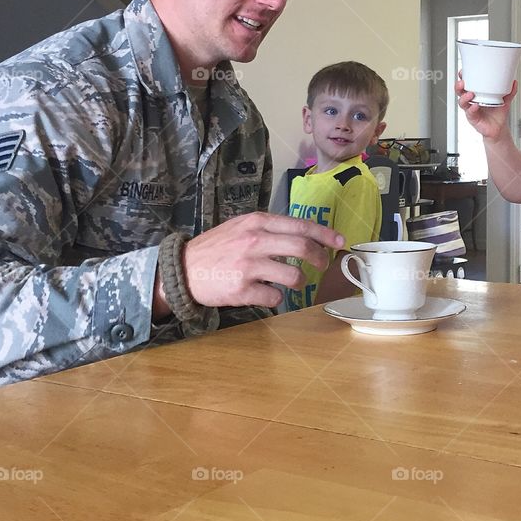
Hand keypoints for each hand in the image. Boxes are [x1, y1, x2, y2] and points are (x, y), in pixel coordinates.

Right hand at [165, 212, 344, 309]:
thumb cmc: (215, 248)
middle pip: (303, 247)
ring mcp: (249, 266)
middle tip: (323, 265)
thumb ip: (268, 228)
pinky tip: (264, 292)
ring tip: (289, 281)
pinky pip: (275, 297)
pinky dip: (275, 298)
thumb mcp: (240, 227)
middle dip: (320, 258)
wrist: (181, 269)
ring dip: (298, 282)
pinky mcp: (242, 290)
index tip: (339, 242)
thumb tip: (304, 235)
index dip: (325, 234)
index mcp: (256, 222)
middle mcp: (254, 241)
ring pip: (293, 276)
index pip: (300, 225)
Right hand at [454, 72, 517, 141]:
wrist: (499, 129)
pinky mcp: (473, 118)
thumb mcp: (505, 100)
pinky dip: (472, 109)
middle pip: (460, 92)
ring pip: (462, 102)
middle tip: (462, 82)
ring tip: (470, 94)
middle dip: (459, 86)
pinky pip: (470, 113)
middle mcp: (471, 101)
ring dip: (464, 97)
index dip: (463, 78)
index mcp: (477, 94)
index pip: (467, 84)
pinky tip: (476, 106)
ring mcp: (471, 110)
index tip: (464, 72)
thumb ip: (510, 91)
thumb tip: (514, 82)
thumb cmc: (498, 114)